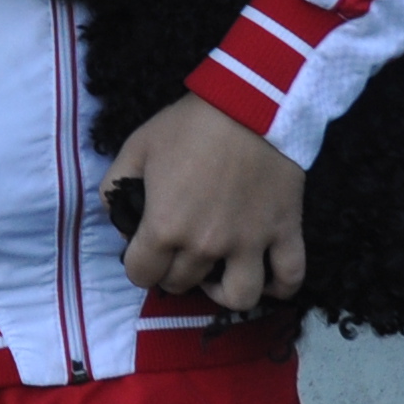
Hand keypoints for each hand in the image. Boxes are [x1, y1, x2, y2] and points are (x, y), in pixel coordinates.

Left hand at [106, 94, 306, 314]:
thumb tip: (118, 216)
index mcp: (166, 227)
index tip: (142, 250)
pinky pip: (290, 279)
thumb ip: (114, 187)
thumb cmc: (188, 126)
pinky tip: (265, 276)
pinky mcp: (285, 233)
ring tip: (216, 273)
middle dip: (171, 271)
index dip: (137, 264)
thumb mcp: (136, 147)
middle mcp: (206, 246)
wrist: (248, 105)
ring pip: (238, 298)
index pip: (141, 275)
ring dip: (222, 292)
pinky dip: (279, 287)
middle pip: (181, 284)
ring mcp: (250, 245)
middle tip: (175, 251)